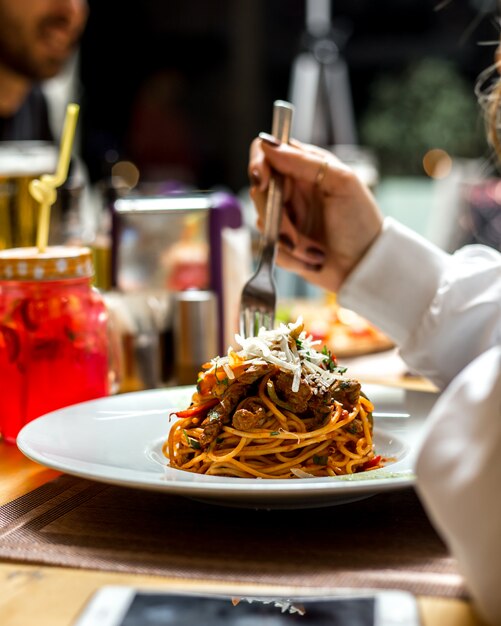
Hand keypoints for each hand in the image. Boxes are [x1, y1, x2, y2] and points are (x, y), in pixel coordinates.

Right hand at [248, 135, 382, 292]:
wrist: (365, 267)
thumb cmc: (361, 222)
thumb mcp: (341, 183)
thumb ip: (305, 162)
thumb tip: (268, 144)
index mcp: (305, 168)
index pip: (267, 153)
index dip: (258, 164)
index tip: (263, 182)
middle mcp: (291, 190)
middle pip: (259, 191)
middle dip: (276, 218)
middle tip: (292, 237)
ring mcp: (284, 217)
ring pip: (262, 222)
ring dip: (288, 242)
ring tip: (315, 252)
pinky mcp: (281, 243)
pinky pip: (269, 248)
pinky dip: (291, 258)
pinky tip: (312, 260)